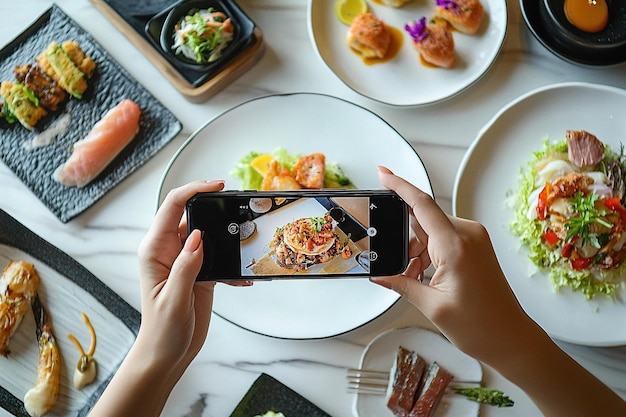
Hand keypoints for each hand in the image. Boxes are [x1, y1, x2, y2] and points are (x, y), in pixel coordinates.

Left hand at [136, 180, 223, 377]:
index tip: (217, 185)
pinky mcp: (200, 271)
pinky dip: (232, 261)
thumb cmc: (162, 331)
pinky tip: (242, 277)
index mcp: (155, 250)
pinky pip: (218, 254)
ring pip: (207, 232)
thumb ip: (185, 266)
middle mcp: (169, 250)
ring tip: (245, 236)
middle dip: (213, 205)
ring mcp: (185, 259)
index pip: (172, 208)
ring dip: (226, 233)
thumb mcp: (173, 300)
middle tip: (237, 202)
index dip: (193, 190)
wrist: (167, 354)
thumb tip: (198, 236)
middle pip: (191, 214)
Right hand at [371, 167, 535, 364]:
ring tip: (415, 280)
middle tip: (398, 268)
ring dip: (417, 250)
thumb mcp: (430, 305)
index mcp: (455, 246)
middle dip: (404, 240)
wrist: (510, 338)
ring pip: (431, 231)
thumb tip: (378, 274)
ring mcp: (474, 239)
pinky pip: (444, 237)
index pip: (421, 204)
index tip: (382, 173)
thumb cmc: (480, 326)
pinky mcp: (476, 245)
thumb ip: (400, 283)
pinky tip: (425, 276)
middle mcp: (467, 235)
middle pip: (422, 220)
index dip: (399, 185)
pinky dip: (429, 252)